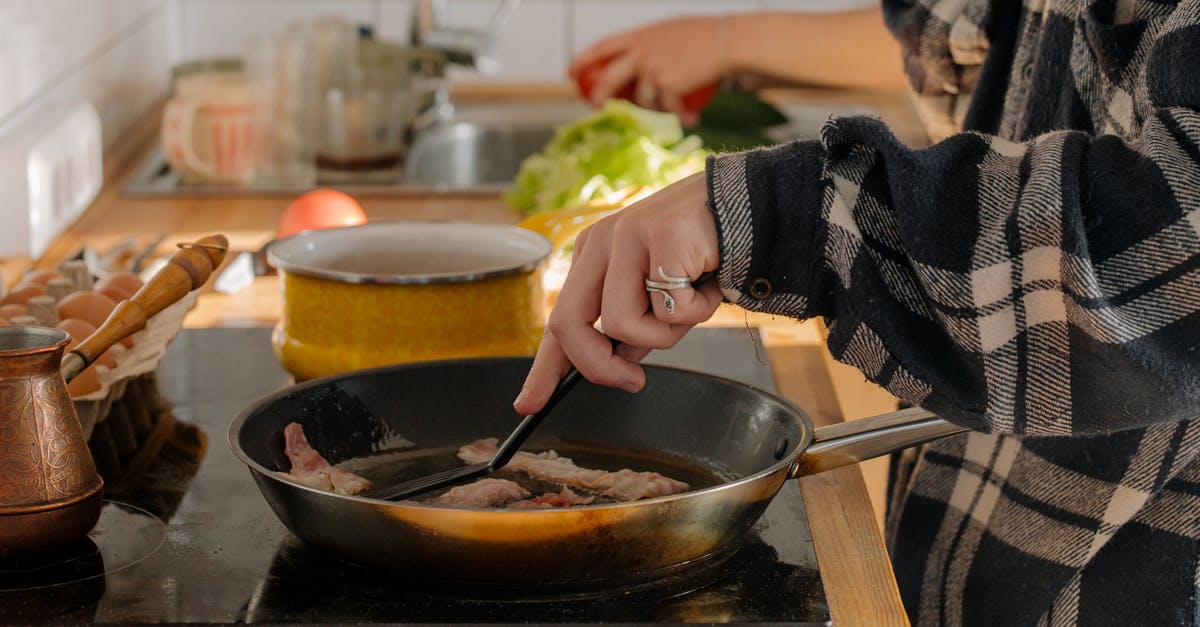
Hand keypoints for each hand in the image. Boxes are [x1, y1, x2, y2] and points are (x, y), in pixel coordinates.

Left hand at [513, 173, 723, 414]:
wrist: (752, 208)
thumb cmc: (705, 253)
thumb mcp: (657, 296)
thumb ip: (632, 327)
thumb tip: (618, 363)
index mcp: (594, 256)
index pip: (559, 319)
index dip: (543, 369)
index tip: (528, 404)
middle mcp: (602, 243)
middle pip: (569, 323)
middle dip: (598, 366)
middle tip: (632, 380)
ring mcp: (626, 236)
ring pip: (622, 324)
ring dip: (666, 332)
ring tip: (693, 302)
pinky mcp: (658, 237)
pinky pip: (668, 309)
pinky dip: (698, 309)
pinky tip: (710, 281)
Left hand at [570, 17, 729, 125]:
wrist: (727, 43)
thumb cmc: (706, 36)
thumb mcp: (671, 32)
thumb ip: (652, 44)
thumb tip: (641, 63)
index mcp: (639, 35)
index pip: (602, 46)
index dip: (583, 59)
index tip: (571, 71)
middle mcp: (640, 51)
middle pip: (608, 78)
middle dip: (599, 94)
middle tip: (597, 105)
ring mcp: (650, 69)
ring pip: (642, 100)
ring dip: (660, 109)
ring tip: (678, 110)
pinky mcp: (664, 86)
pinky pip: (667, 108)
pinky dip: (681, 116)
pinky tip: (692, 118)